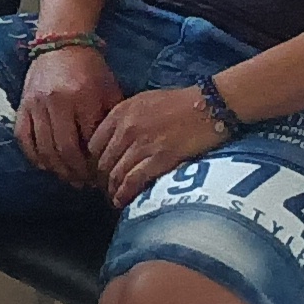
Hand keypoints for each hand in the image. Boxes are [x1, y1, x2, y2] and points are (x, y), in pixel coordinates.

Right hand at [13, 42, 121, 187]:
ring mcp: (36, 104)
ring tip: (69, 178)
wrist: (61, 43)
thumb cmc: (91, 69)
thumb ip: (112, 121)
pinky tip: (47, 165)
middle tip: (85, 183)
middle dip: (76, 172)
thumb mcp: (110, 91)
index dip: (96, 164)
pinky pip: (24, 139)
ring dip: (57, 169)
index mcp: (83, 97)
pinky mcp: (23, 104)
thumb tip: (115, 155)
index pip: (89, 143)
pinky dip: (34, 157)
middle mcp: (57, 102)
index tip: (102, 176)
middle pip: (64, 150)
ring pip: (44, 149)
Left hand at [86, 86, 233, 207]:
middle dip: (101, 179)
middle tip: (105, 190)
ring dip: (112, 190)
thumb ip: (126, 118)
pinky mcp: (160, 158)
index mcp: (121, 112)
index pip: (94, 144)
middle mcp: (127, 128)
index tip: (98, 172)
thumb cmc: (180, 102)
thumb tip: (114, 140)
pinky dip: (125, 194)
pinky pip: (134, 181)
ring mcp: (143, 144)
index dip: (94, 162)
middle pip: (103, 162)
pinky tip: (123, 202)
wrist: (209, 105)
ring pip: (116, 174)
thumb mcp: (144, 101)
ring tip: (114, 198)